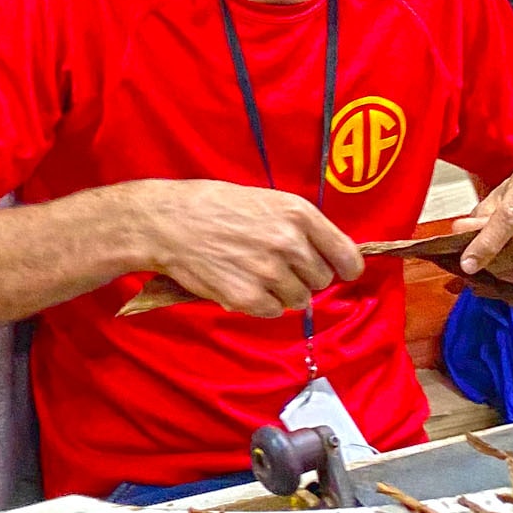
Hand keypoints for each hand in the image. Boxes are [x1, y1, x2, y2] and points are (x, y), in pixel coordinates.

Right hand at [122, 179, 363, 317]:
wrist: (167, 222)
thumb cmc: (212, 206)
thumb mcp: (265, 200)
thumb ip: (297, 225)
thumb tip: (322, 253)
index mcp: (298, 214)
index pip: (346, 255)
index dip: (345, 267)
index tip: (340, 272)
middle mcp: (289, 243)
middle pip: (321, 280)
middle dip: (303, 277)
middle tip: (275, 266)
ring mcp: (269, 272)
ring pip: (299, 299)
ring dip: (280, 292)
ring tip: (253, 274)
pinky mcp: (247, 297)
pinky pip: (272, 311)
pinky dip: (259, 304)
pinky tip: (240, 284)